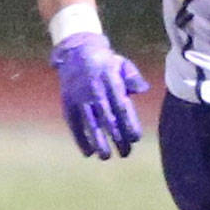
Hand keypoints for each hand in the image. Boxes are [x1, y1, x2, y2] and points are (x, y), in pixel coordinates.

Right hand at [50, 32, 148, 158]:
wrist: (76, 52)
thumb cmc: (105, 62)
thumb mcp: (121, 63)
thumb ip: (133, 77)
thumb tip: (143, 89)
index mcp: (111, 81)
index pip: (121, 106)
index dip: (128, 123)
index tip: (135, 138)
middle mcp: (94, 90)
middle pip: (107, 118)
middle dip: (117, 137)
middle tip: (125, 153)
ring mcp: (79, 97)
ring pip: (90, 123)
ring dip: (98, 141)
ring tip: (106, 157)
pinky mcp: (67, 102)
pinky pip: (74, 123)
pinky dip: (79, 138)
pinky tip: (87, 152)